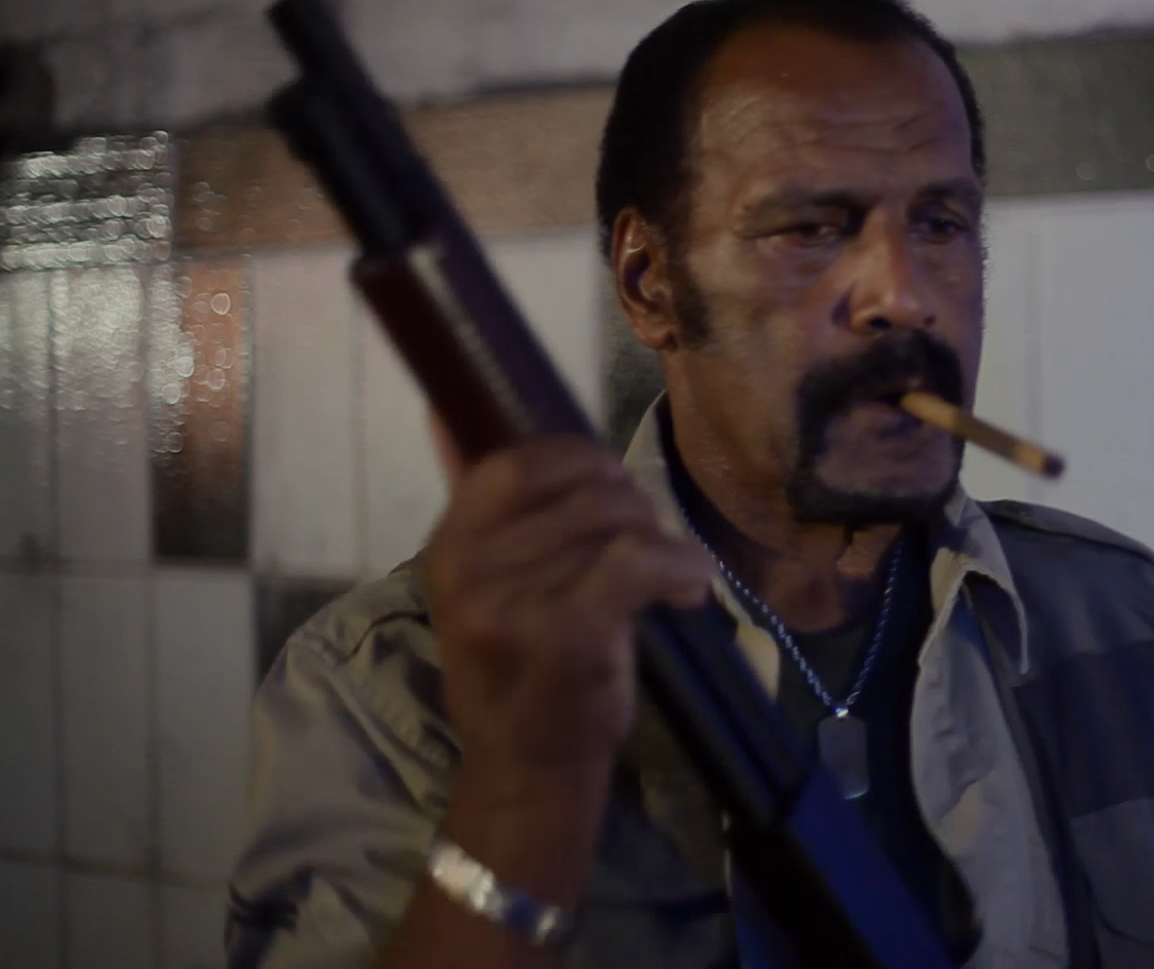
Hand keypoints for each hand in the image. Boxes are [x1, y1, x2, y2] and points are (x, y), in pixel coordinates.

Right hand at [422, 434, 711, 785]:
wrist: (526, 766)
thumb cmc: (516, 671)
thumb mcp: (482, 583)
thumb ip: (478, 502)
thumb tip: (443, 409)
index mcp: (451, 545)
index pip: (516, 461)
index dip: (576, 458)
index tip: (608, 486)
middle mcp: (472, 568)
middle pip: (581, 491)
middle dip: (632, 505)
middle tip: (649, 540)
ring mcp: (516, 601)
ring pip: (616, 525)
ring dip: (662, 542)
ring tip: (670, 575)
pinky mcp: (567, 632)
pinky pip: (638, 562)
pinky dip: (680, 569)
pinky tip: (689, 590)